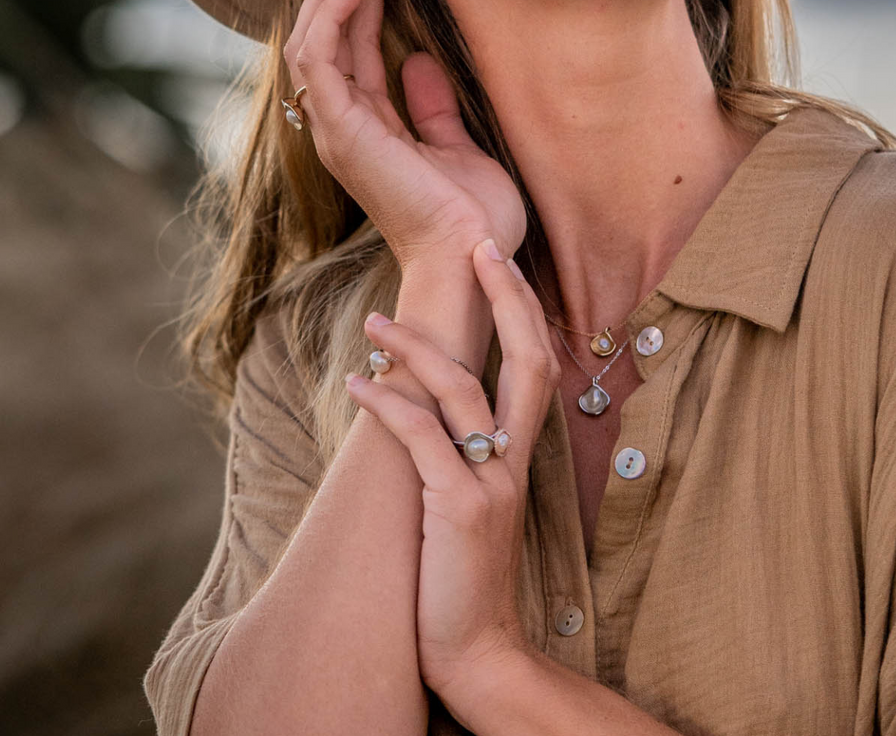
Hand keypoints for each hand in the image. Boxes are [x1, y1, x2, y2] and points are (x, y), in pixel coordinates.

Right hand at [284, 0, 526, 267]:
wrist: (469, 260)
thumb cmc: (471, 219)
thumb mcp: (458, 147)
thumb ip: (433, 107)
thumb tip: (419, 62)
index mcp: (367, 128)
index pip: (353, 46)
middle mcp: (342, 126)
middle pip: (326, 35)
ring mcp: (337, 130)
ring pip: (313, 40)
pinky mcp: (342, 133)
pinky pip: (320, 61)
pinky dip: (332, 18)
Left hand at [342, 238, 561, 696]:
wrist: (475, 651)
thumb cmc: (459, 578)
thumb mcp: (466, 506)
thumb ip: (458, 456)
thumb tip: (421, 407)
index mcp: (519, 457)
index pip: (537, 365)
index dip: (522, 309)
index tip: (496, 258)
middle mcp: (515, 463)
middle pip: (531, 360)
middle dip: (506, 297)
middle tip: (477, 244)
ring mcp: (491, 484)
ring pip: (466, 389)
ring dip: (419, 347)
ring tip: (377, 323)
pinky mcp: (459, 508)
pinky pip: (421, 437)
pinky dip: (387, 403)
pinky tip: (358, 385)